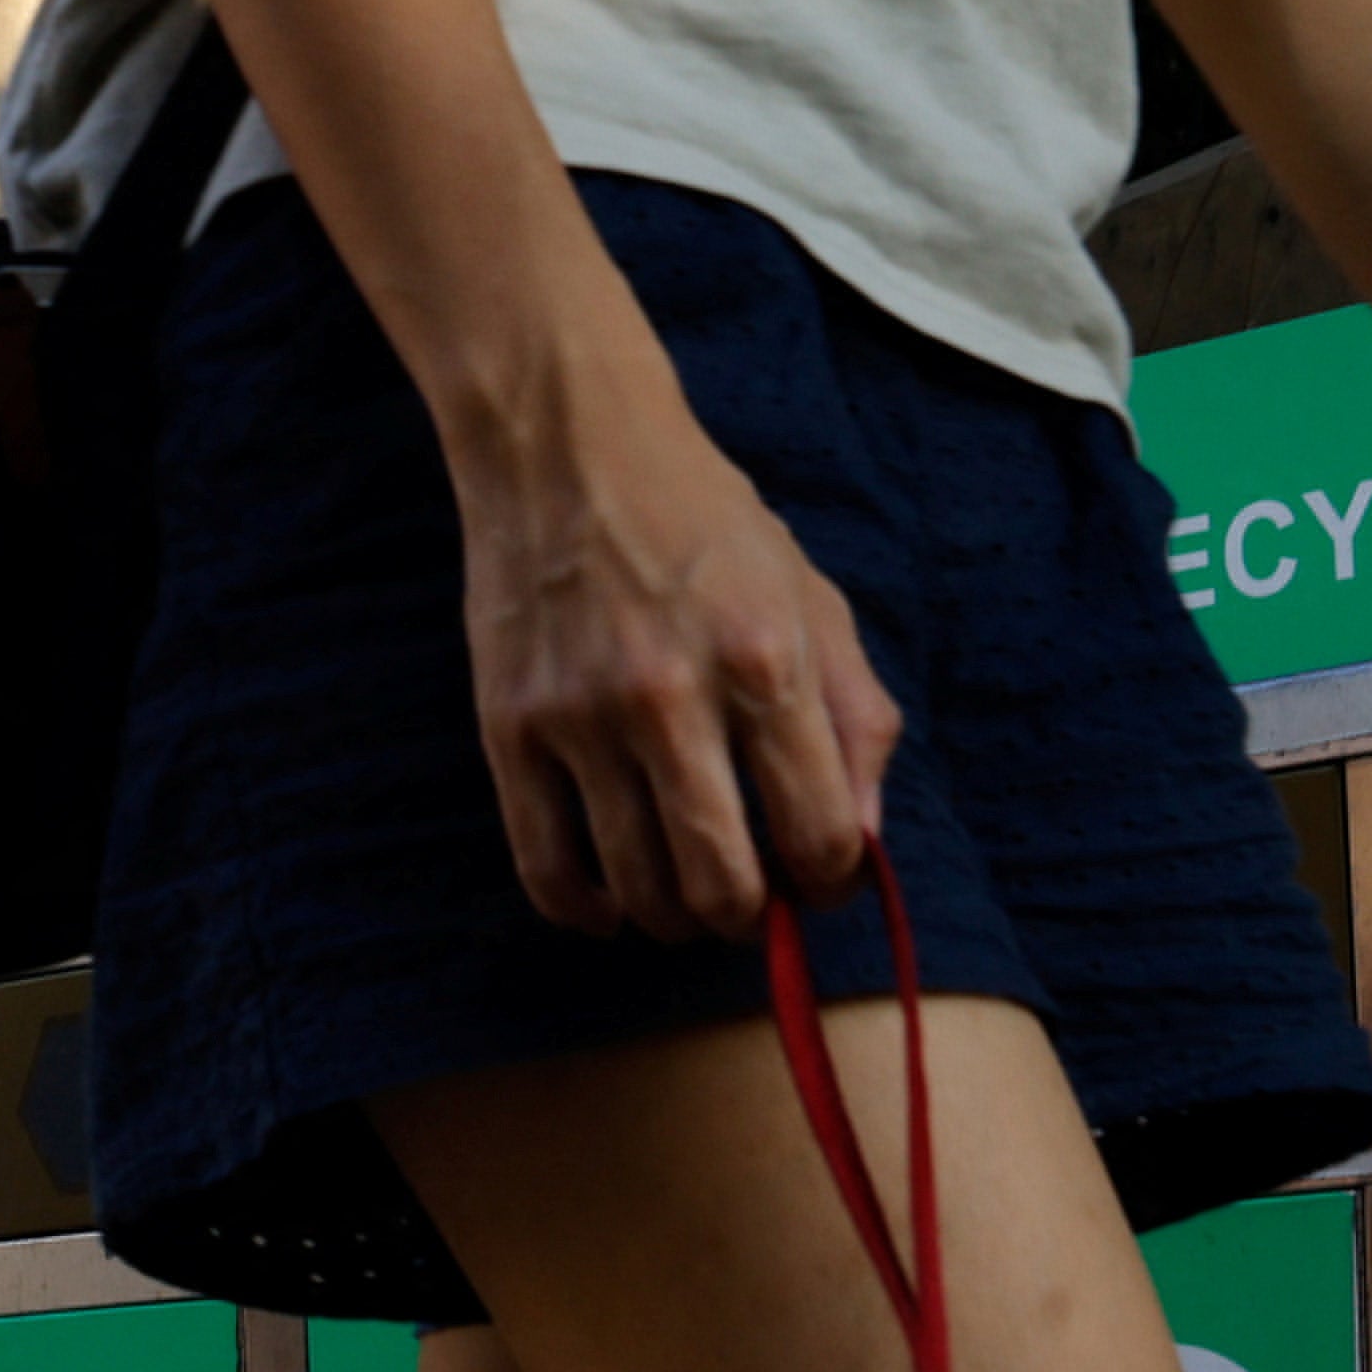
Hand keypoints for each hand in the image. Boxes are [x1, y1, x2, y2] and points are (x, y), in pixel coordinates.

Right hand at [457, 346, 898, 942]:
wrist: (568, 452)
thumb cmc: (705, 525)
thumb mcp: (811, 598)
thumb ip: (854, 717)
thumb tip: (861, 843)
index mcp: (766, 659)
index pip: (817, 833)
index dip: (829, 884)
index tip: (819, 883)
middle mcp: (673, 697)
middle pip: (722, 884)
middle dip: (748, 918)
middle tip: (751, 903)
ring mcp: (581, 720)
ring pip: (636, 888)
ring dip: (673, 919)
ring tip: (685, 900)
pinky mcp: (510, 732)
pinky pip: (546, 867)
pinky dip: (585, 911)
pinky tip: (610, 907)